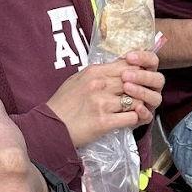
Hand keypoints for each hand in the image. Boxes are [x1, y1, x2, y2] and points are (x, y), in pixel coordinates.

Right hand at [47, 52, 163, 146]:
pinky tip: (131, 120)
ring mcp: (102, 103)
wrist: (49, 127)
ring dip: (138, 105)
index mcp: (94, 71)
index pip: (126, 65)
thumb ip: (97, 73)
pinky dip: (135, 119)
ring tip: (137, 109)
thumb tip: (117, 66)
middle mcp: (100, 84)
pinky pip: (131, 118)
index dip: (137, 70)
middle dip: (140, 89)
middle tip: (142, 95)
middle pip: (133, 81)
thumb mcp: (77, 79)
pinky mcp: (104, 122)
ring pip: (135, 99)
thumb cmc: (62, 103)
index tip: (140, 77)